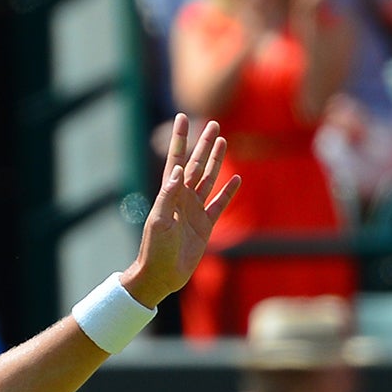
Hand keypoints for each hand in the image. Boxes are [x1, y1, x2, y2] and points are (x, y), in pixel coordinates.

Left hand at [119, 116, 240, 307]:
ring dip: (216, 161)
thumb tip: (177, 170)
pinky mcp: (205, 225)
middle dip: (203, 144)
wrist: (162, 274)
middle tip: (212, 123)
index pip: (175, 160)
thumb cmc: (155, 248)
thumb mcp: (159, 221)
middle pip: (196, 164)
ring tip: (223, 141)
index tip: (182, 117)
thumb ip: (168, 195)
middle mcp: (182, 198)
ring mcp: (194, 210)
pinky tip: (236, 179)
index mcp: (169, 193)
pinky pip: (219, 204)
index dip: (179, 139)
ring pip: (208, 179)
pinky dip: (228, 192)